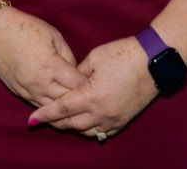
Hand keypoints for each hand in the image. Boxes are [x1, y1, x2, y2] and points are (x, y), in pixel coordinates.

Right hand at [0, 6, 87, 106]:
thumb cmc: (26, 28)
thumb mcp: (53, 35)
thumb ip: (68, 56)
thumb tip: (76, 71)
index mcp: (51, 66)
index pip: (77, 84)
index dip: (89, 84)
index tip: (98, 83)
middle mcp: (40, 83)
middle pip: (67, 100)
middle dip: (80, 98)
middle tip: (92, 97)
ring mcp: (28, 90)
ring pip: (52, 109)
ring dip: (65, 108)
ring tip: (78, 107)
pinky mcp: (19, 92)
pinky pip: (38, 106)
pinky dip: (50, 108)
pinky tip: (59, 108)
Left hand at [26, 36, 158, 136]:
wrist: (154, 60)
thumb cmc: (124, 53)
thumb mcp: (95, 57)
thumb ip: (77, 72)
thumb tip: (69, 82)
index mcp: (92, 96)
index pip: (61, 109)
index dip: (45, 114)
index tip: (31, 120)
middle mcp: (101, 112)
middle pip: (71, 124)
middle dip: (55, 122)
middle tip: (44, 118)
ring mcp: (114, 119)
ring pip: (86, 131)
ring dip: (72, 126)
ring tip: (62, 119)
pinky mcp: (124, 120)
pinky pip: (102, 132)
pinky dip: (90, 129)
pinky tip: (84, 122)